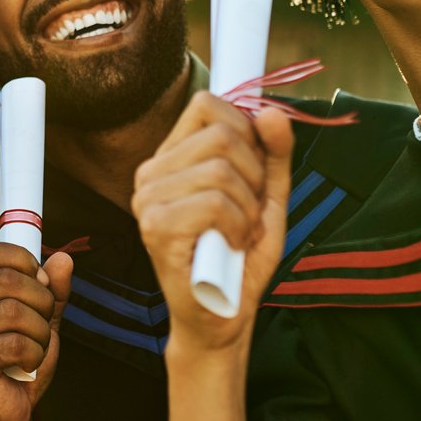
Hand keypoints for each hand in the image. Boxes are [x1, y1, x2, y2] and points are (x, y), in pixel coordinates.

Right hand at [0, 241, 71, 420]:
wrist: (4, 418)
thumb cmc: (18, 368)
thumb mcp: (41, 323)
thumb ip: (52, 292)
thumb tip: (63, 259)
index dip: (24, 261)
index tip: (41, 285)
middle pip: (10, 279)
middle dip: (42, 303)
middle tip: (41, 328)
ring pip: (15, 312)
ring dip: (40, 335)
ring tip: (33, 352)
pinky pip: (15, 343)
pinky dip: (33, 356)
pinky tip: (25, 367)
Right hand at [131, 94, 293, 357]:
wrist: (223, 316)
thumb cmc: (239, 258)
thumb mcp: (267, 198)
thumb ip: (272, 155)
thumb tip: (273, 112)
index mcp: (171, 158)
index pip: (207, 105)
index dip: (246, 131)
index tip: (254, 173)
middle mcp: (151, 173)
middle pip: (222, 134)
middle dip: (255, 175)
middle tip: (249, 212)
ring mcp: (148, 199)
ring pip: (222, 169)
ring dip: (249, 208)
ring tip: (240, 234)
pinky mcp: (155, 227)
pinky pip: (215, 203)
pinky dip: (239, 227)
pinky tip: (230, 247)